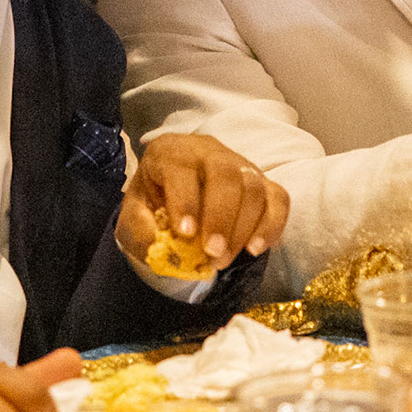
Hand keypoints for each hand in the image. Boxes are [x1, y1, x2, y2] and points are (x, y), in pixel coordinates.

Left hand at [117, 134, 288, 270]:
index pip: (182, 167)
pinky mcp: (262, 182)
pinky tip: (255, 249)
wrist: (172, 196)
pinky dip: (272, 225)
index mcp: (171, 152)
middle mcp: (208, 151)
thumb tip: (160, 248)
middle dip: (221, 217)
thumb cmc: (153, 204)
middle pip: (225, 174)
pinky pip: (278, 198)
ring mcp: (240, 164)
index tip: (186, 233)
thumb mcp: (133, 216)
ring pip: (253, 186)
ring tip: (223, 259)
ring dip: (242, 228)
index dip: (186, 200)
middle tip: (213, 253)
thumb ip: (140, 230)